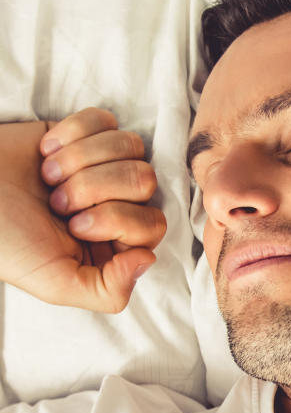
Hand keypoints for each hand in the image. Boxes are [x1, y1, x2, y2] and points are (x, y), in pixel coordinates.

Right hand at [0, 108, 165, 313]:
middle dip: (96, 188)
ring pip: (132, 147)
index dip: (116, 220)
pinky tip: (46, 152)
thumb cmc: (7, 243)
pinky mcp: (83, 135)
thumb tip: (147, 259)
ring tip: (50, 177)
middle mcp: (117, 203)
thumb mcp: (58, 284)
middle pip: (145, 180)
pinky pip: (106, 121)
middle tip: (58, 201)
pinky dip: (73, 133)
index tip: (74, 226)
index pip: (153, 223)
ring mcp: (103, 166)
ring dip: (83, 160)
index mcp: (118, 242)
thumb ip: (109, 291)